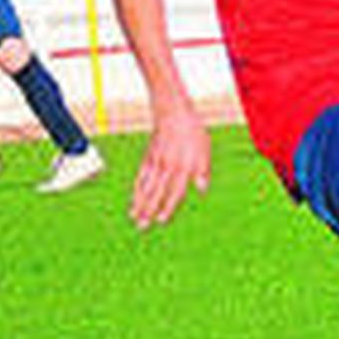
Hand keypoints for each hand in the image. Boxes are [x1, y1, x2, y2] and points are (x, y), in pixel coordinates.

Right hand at [129, 101, 210, 229]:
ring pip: (145, 186)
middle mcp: (167, 167)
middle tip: (141, 227)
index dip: (167, 207)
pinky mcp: (149, 157)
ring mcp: (155, 162)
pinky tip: (134, 198)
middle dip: (148, 211)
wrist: (173, 112)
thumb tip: (203, 190)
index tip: (160, 220)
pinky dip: (137, 189)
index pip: (174, 192)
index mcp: (183, 167)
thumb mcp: (204, 150)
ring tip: (134, 217)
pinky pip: (141, 176)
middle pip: (156, 193)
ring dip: (139, 203)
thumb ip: (203, 171)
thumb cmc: (192, 132)